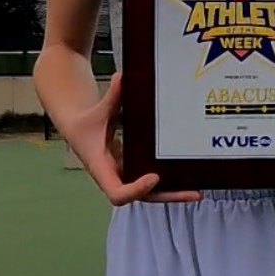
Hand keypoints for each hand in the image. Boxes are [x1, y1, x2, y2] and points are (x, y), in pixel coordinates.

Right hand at [58, 72, 201, 206]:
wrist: (77, 128)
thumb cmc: (84, 122)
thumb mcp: (98, 110)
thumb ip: (111, 97)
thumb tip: (121, 78)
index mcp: (102, 169)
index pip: (118, 194)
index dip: (136, 189)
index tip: (154, 177)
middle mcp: (115, 177)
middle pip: (143, 198)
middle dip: (168, 196)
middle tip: (193, 193)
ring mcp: (126, 175)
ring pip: (150, 193)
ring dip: (172, 193)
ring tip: (197, 191)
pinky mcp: (133, 169)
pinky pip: (152, 182)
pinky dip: (168, 181)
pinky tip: (188, 176)